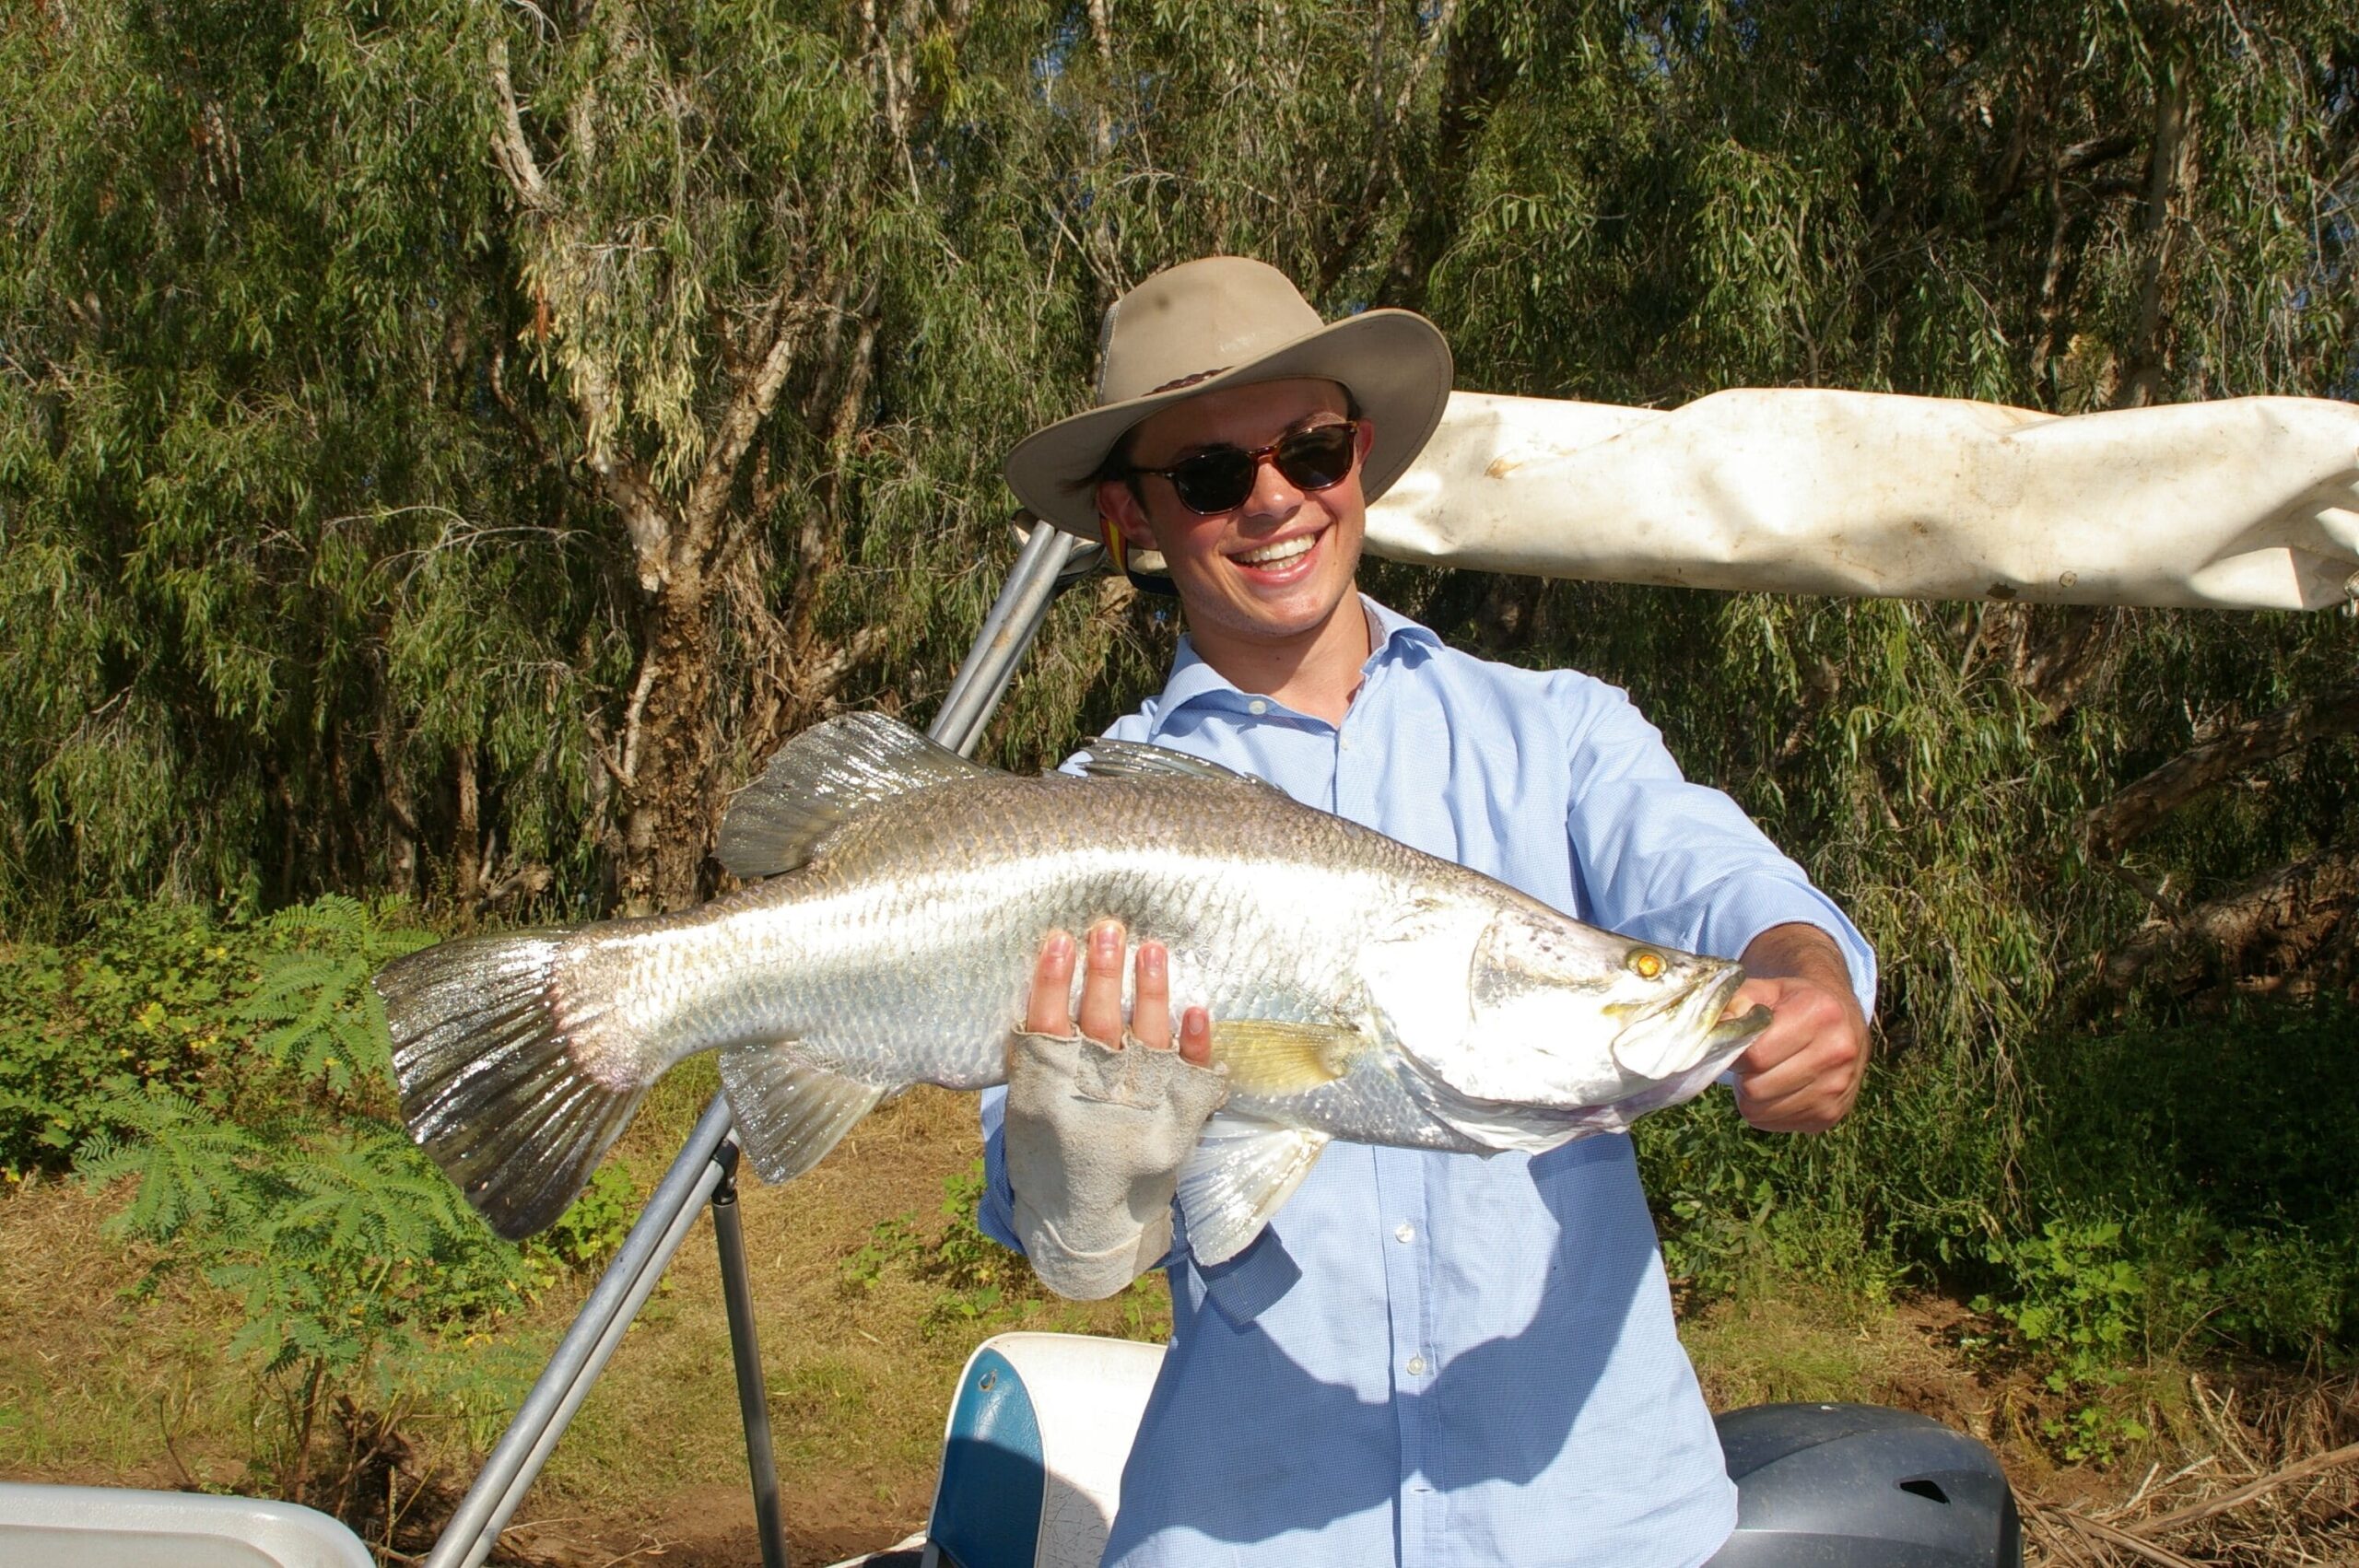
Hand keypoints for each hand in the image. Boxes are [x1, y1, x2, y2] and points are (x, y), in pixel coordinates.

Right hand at [1005, 919, 1225, 1298]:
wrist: (1086, 1231)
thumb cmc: (1050, 1157)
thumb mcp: (1026, 1110)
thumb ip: (1033, 1059)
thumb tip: (1049, 987)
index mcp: (1045, 1096)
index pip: (1045, 1025)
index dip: (1051, 981)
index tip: (1059, 940)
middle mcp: (1093, 1101)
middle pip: (1100, 1024)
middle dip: (1104, 973)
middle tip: (1108, 928)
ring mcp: (1140, 1113)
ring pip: (1147, 1040)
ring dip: (1150, 991)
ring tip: (1150, 948)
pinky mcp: (1178, 1127)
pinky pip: (1191, 1078)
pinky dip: (1195, 1044)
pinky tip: (1196, 1009)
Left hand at [1729, 923, 1869, 1133]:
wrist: (1844, 1024)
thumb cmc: (1794, 1004)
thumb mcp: (1766, 990)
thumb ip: (1734, 1003)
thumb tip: (1708, 1032)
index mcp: (1819, 1013)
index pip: (1756, 1054)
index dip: (1735, 1053)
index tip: (1736, 1046)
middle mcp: (1836, 1052)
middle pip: (1757, 1088)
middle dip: (1743, 1076)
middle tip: (1749, 1062)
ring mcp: (1837, 1088)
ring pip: (1762, 1111)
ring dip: (1752, 1096)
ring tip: (1764, 1074)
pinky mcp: (1832, 1114)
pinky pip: (1776, 1124)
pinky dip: (1767, 1110)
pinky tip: (1779, 1088)